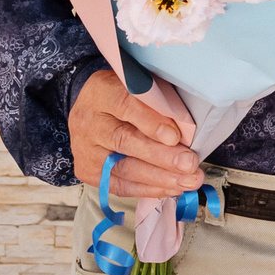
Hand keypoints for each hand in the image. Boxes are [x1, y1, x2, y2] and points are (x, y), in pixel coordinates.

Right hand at [68, 68, 200, 200]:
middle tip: (189, 164)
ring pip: (122, 167)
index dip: (151, 122)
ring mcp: (85, 149)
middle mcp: (88, 121)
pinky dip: (149, 189)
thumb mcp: (141, 85)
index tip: (175, 136)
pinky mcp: (88, 171)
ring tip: (188, 180)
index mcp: (101, 91)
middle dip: (160, 156)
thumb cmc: (126, 95)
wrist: (93, 109)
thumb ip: (159, 101)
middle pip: (124, 140)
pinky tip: (172, 188)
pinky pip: (119, 185)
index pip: (125, 104)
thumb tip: (186, 129)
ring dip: (159, 177)